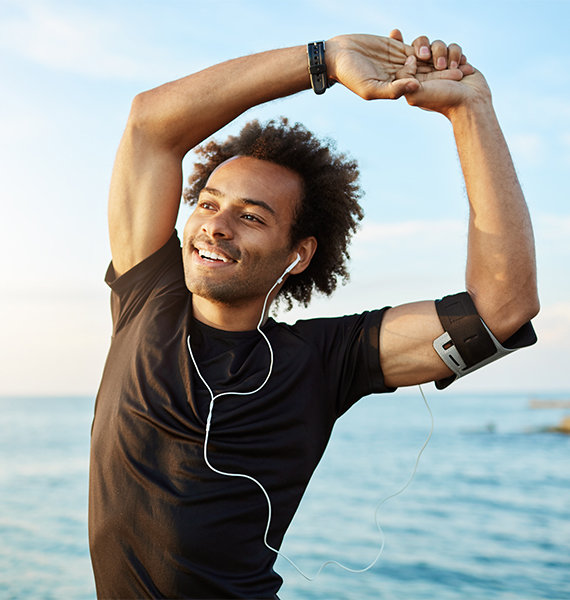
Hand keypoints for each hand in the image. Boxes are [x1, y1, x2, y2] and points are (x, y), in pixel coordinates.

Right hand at [325, 32, 470, 100]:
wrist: (338, 56)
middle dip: (447, 69)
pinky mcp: (395, 46)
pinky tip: (442, 43)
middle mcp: (400, 76)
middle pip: (428, 72)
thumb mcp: (371, 88)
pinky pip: (414, 44)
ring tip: (457, 52)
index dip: (442, 80)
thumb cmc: (351, 76)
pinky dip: (424, 43)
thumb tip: (417, 87)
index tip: (460, 76)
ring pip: (424, 58)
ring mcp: (399, 60)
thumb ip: (394, 90)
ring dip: (439, 54)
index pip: (424, 85)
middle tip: (468, 66)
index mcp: (397, 88)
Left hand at [389, 30, 490, 116]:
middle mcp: (425, 70)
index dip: (398, 44)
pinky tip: (461, 68)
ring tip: (452, 71)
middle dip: (426, 47)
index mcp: (412, 78)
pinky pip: (453, 46)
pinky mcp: (455, 60)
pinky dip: (457, 56)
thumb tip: (409, 59)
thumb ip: (405, 77)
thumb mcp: (415, 93)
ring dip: (445, 55)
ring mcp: (441, 65)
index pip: (402, 57)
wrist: (469, 102)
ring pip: (438, 44)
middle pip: (420, 44)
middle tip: (427, 57)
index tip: (395, 34)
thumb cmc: (442, 100)